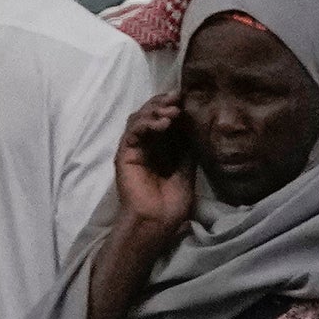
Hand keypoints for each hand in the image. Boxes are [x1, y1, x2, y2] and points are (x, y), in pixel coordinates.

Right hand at [110, 95, 197, 237]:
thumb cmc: (172, 202)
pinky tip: (163, 124)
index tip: (186, 97)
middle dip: (163, 102)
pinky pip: (133, 132)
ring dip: (155, 110)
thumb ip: (187, 146)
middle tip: (178, 98)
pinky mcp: (124, 154)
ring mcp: (133, 149)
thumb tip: (193, 122)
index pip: (162, 117)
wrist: (158, 221)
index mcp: (158, 147)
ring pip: (138, 118)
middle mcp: (144, 145)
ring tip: (173, 112)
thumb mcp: (187, 168)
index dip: (171, 105)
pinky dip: (147, 123)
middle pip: (148, 113)